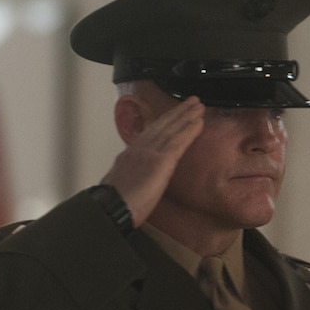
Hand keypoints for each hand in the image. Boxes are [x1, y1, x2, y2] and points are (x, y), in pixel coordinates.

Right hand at [100, 96, 204, 226]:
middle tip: (192, 102)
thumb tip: (138, 178)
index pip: (150, 133)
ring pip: (171, 130)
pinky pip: (177, 142)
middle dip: (178, 112)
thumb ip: (132, 176)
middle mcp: (139, 149)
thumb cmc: (115, 204)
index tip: (175, 114)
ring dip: (187, 116)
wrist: (110, 208)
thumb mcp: (122, 184)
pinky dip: (189, 130)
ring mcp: (149, 153)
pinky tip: (199, 122)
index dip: (164, 122)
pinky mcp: (159, 161)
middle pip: (161, 126)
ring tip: (199, 106)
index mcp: (130, 155)